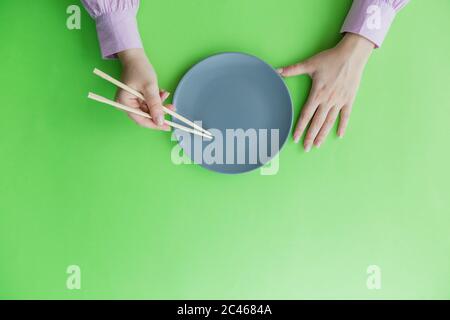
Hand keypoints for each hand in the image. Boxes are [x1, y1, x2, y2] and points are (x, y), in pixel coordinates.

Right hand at [117, 48, 174, 130]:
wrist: (135, 57)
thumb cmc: (139, 69)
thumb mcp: (150, 87)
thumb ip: (155, 105)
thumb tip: (160, 121)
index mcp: (124, 103)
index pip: (141, 120)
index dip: (155, 124)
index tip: (167, 126)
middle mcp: (125, 105)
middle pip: (145, 116)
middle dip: (159, 112)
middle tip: (172, 108)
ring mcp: (130, 102)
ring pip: (149, 110)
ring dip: (159, 104)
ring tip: (165, 95)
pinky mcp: (136, 98)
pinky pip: (148, 104)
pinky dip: (156, 100)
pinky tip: (161, 93)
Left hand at [278, 33, 373, 150]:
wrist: (351, 55)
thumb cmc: (330, 59)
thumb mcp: (310, 63)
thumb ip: (293, 69)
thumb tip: (277, 71)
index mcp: (317, 94)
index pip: (306, 115)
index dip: (300, 127)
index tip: (295, 138)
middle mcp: (327, 101)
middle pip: (317, 123)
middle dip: (310, 136)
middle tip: (306, 148)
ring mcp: (339, 101)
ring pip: (329, 122)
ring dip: (323, 134)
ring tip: (317, 145)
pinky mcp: (349, 99)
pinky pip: (345, 116)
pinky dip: (342, 125)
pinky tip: (338, 135)